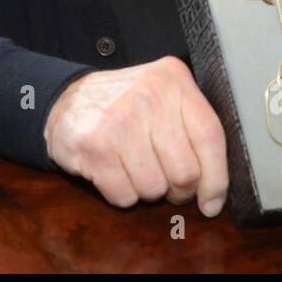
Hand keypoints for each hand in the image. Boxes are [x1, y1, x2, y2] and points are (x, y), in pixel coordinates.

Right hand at [44, 56, 229, 217]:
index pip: (210, 137)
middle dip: (178, 190)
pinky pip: (125, 196)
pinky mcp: (94, 146)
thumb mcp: (163, 96)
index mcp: (173, 80)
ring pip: (154, 188)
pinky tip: (114, 171)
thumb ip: (193, 128)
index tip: (212, 202)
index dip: (216, 179)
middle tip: (167, 184)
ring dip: (147, 191)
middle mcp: (149, 96)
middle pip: (185, 171)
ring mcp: (119, 121)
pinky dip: (122, 194)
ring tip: (134, 169)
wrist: (65, 101)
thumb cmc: (124, 106)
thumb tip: (214, 192)